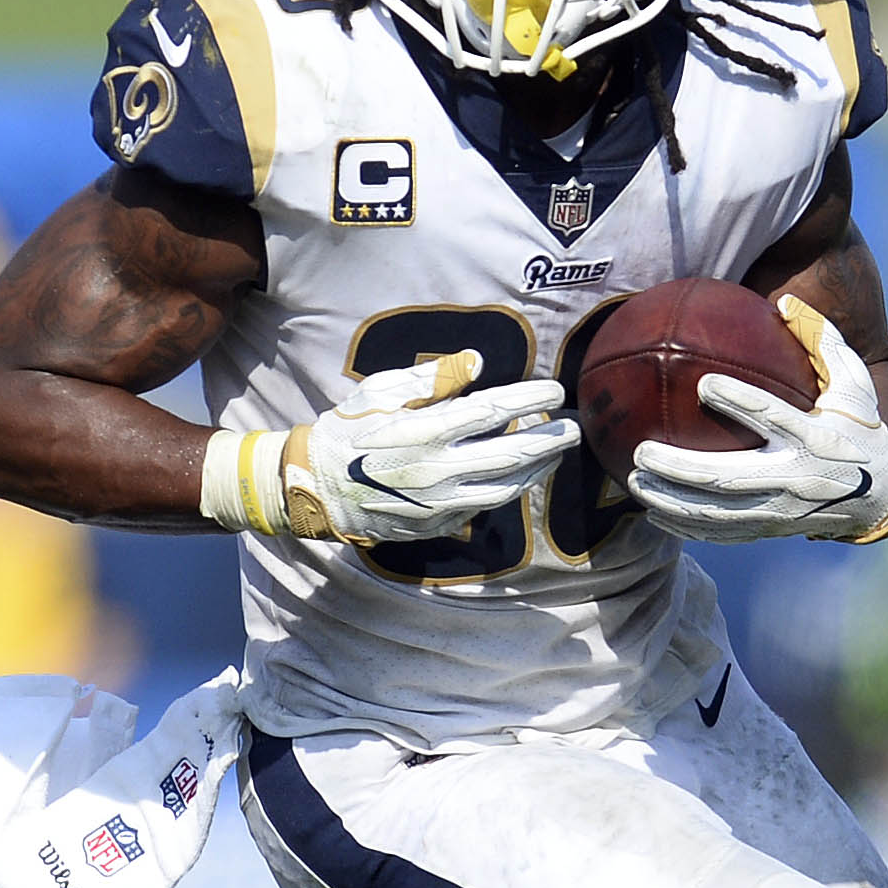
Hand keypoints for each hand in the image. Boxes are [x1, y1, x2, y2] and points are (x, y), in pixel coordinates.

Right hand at [206, 350, 579, 544]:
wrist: (314, 488)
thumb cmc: (346, 430)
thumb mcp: (380, 392)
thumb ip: (431, 379)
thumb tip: (476, 362)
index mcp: (426, 432)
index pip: (493, 412)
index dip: (529, 399)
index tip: (554, 389)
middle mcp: (439, 471)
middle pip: (511, 454)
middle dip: (548, 439)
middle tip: (573, 427)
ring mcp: (439, 504)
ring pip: (505, 489)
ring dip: (537, 470)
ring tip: (556, 454)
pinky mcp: (435, 525)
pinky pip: (483, 508)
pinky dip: (509, 491)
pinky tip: (522, 477)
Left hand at [624, 296, 887, 544]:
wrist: (881, 495)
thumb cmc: (860, 426)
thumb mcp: (855, 383)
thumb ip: (823, 340)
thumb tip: (784, 300)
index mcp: (816, 436)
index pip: (774, 418)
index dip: (740, 402)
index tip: (704, 384)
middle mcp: (796, 478)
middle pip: (727, 478)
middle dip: (679, 467)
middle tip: (641, 450)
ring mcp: (782, 510)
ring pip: (716, 513)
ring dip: (670, 500)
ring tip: (634, 480)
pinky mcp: (771, 529)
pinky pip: (722, 533)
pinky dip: (685, 525)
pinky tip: (651, 512)